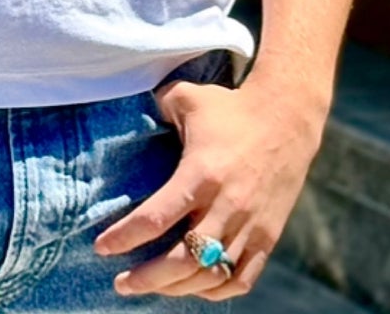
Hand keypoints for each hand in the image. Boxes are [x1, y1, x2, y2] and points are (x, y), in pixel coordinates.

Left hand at [94, 79, 324, 299]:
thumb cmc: (230, 108)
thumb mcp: (187, 98)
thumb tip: (129, 115)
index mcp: (201, 174)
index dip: (125, 236)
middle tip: (120, 283)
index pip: (156, 217)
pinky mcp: (268, 238)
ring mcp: (250, 227)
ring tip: (149, 287)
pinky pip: (241, 279)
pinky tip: (192, 287)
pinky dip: (215, 291)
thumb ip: (155, 107)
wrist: (287, 120)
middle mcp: (226, 207)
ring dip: (176, 288)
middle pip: (183, 260)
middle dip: (148, 278)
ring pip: (210, 275)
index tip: (101, 247)